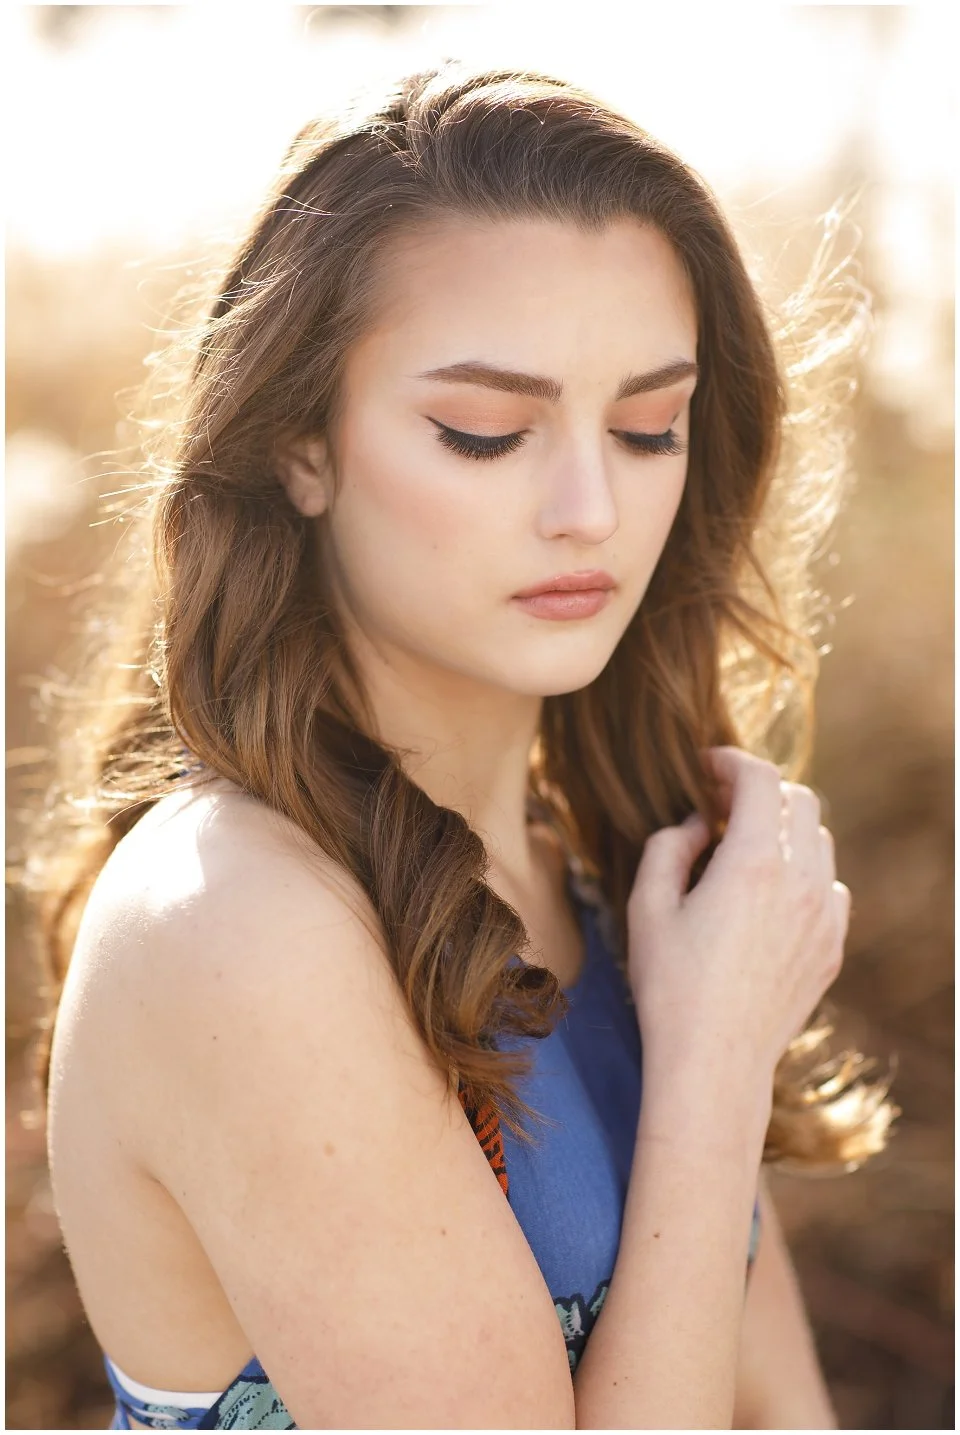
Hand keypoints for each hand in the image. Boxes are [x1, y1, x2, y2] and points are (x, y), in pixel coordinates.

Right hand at [626, 746, 849, 1081]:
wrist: (714, 1062)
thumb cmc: (670, 986)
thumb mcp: (648, 906)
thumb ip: (670, 846)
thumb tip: (699, 824)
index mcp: (753, 863)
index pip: (760, 779)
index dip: (730, 761)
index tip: (706, 768)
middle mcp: (801, 881)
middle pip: (801, 800)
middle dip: (760, 790)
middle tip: (722, 805)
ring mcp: (825, 916)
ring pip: (820, 841)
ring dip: (785, 830)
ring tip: (744, 849)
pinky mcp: (832, 946)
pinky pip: (831, 886)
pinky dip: (804, 873)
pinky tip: (769, 896)